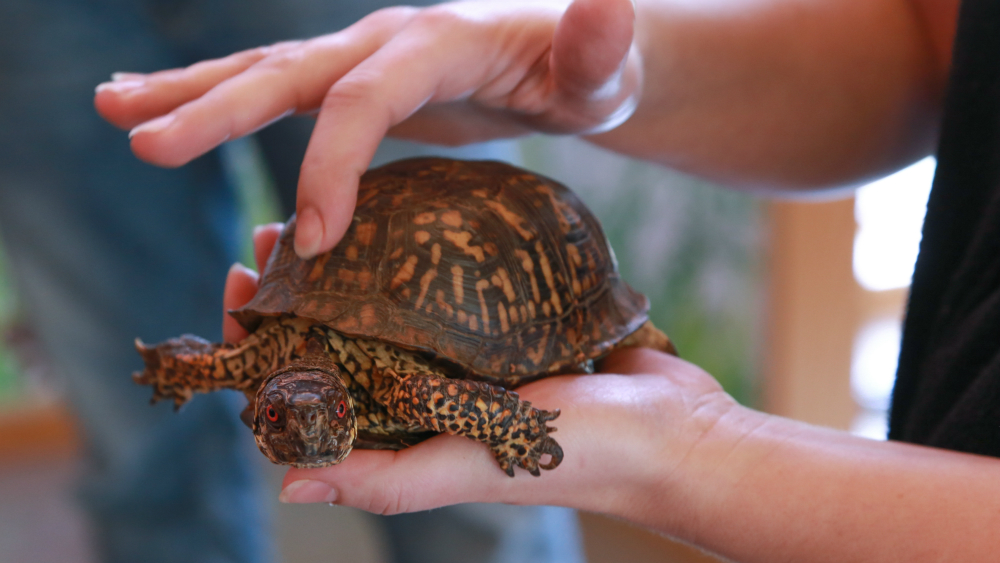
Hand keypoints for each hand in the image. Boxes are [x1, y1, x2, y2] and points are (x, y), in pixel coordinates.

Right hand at [95, 0, 641, 257]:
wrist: (572, 60)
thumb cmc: (589, 75)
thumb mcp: (604, 69)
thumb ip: (598, 48)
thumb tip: (607, 5)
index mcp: (437, 42)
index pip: (367, 100)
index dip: (331, 164)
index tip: (312, 242)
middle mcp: (387, 41)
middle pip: (291, 72)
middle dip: (215, 108)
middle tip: (139, 141)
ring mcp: (366, 59)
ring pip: (266, 71)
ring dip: (190, 92)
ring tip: (109, 108)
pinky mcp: (356, 83)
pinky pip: (280, 92)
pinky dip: (220, 98)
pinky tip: (164, 109)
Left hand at [221, 223, 738, 525]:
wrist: (677, 429)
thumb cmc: (583, 454)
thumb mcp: (481, 457)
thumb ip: (392, 474)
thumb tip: (287, 485)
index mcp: (410, 436)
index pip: (313, 396)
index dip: (264, 348)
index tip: (242, 286)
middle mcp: (429, 398)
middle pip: (341, 342)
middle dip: (299, 292)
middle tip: (271, 235)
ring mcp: (468, 361)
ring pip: (389, 309)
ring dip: (350, 266)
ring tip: (320, 217)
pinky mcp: (507, 330)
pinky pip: (450, 292)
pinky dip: (419, 258)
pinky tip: (404, 217)